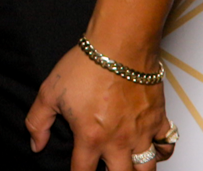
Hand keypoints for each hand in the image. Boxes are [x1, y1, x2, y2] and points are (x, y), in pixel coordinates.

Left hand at [26, 44, 175, 168]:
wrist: (120, 44)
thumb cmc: (87, 64)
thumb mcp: (50, 91)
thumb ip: (38, 122)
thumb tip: (36, 144)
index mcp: (91, 137)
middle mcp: (119, 141)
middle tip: (105, 169)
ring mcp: (141, 132)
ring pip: (146, 169)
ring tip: (126, 167)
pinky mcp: (158, 118)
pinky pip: (166, 145)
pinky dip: (161, 152)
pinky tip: (151, 150)